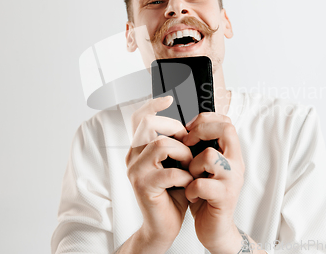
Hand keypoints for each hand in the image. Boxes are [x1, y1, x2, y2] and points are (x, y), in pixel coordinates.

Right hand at [124, 96, 193, 251]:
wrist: (164, 225)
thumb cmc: (174, 193)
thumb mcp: (177, 163)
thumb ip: (178, 144)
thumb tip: (193, 123)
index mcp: (139, 149)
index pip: (139, 118)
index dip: (152, 105)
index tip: (169, 99)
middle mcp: (133, 156)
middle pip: (148, 124)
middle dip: (174, 128)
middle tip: (188, 143)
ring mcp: (135, 171)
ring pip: (160, 144)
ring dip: (183, 153)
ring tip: (190, 166)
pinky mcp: (143, 186)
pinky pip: (169, 171)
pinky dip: (185, 176)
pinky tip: (188, 183)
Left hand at [183, 113, 245, 253]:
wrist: (215, 229)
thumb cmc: (205, 196)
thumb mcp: (204, 168)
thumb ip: (200, 149)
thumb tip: (183, 129)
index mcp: (231, 154)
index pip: (226, 122)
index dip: (206, 119)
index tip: (189, 129)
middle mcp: (236, 163)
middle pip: (226, 129)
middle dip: (200, 132)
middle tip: (187, 144)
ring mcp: (232, 180)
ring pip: (210, 156)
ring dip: (192, 165)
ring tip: (190, 176)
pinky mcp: (224, 197)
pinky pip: (202, 184)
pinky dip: (190, 189)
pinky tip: (191, 194)